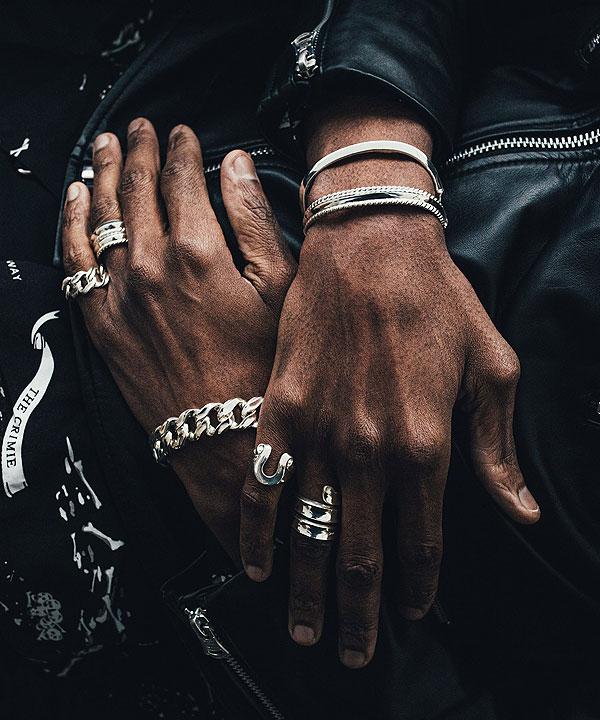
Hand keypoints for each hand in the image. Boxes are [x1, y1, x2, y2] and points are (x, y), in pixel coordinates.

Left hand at [62, 118, 295, 558]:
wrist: (226, 441)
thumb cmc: (267, 368)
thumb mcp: (282, 291)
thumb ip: (254, 220)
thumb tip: (235, 163)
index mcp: (199, 252)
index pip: (182, 180)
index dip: (182, 150)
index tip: (184, 133)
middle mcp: (150, 267)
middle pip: (136, 191)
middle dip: (137, 151)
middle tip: (139, 127)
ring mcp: (120, 297)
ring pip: (100, 218)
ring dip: (100, 175)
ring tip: (102, 146)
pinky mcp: (103, 326)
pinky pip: (75, 263)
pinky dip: (71, 225)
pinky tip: (74, 202)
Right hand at [238, 98, 539, 667]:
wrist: (371, 246)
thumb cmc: (438, 302)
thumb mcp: (492, 369)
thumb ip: (497, 449)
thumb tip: (519, 514)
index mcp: (428, 444)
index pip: (424, 541)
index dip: (418, 586)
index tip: (412, 613)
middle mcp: (370, 451)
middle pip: (362, 553)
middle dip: (361, 612)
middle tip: (354, 654)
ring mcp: (320, 433)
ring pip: (312, 532)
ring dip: (310, 590)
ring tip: (307, 634)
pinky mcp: (280, 409)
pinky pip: (263, 483)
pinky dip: (258, 530)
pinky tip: (257, 565)